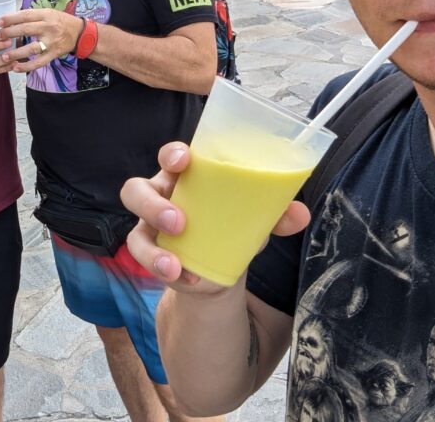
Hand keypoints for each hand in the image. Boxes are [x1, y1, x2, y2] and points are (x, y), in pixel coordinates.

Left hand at [0, 8, 83, 72]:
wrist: (80, 33)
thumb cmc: (60, 21)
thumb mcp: (48, 13)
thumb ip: (32, 16)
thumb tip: (10, 19)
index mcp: (46, 15)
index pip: (25, 15)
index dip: (11, 18)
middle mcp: (48, 27)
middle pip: (26, 30)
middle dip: (9, 33)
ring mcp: (51, 42)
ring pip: (32, 48)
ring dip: (17, 53)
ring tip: (4, 56)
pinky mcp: (53, 54)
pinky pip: (39, 62)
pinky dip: (27, 66)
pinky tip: (16, 68)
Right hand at [121, 142, 310, 288]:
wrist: (218, 266)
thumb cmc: (231, 224)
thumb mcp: (253, 218)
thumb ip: (275, 213)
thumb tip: (300, 214)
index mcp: (186, 176)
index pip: (171, 156)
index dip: (172, 154)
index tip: (184, 161)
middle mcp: (160, 196)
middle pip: (137, 190)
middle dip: (152, 205)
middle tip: (178, 222)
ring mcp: (149, 227)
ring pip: (134, 231)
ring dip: (151, 249)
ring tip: (173, 265)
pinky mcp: (150, 254)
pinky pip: (145, 261)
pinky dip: (163, 271)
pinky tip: (186, 279)